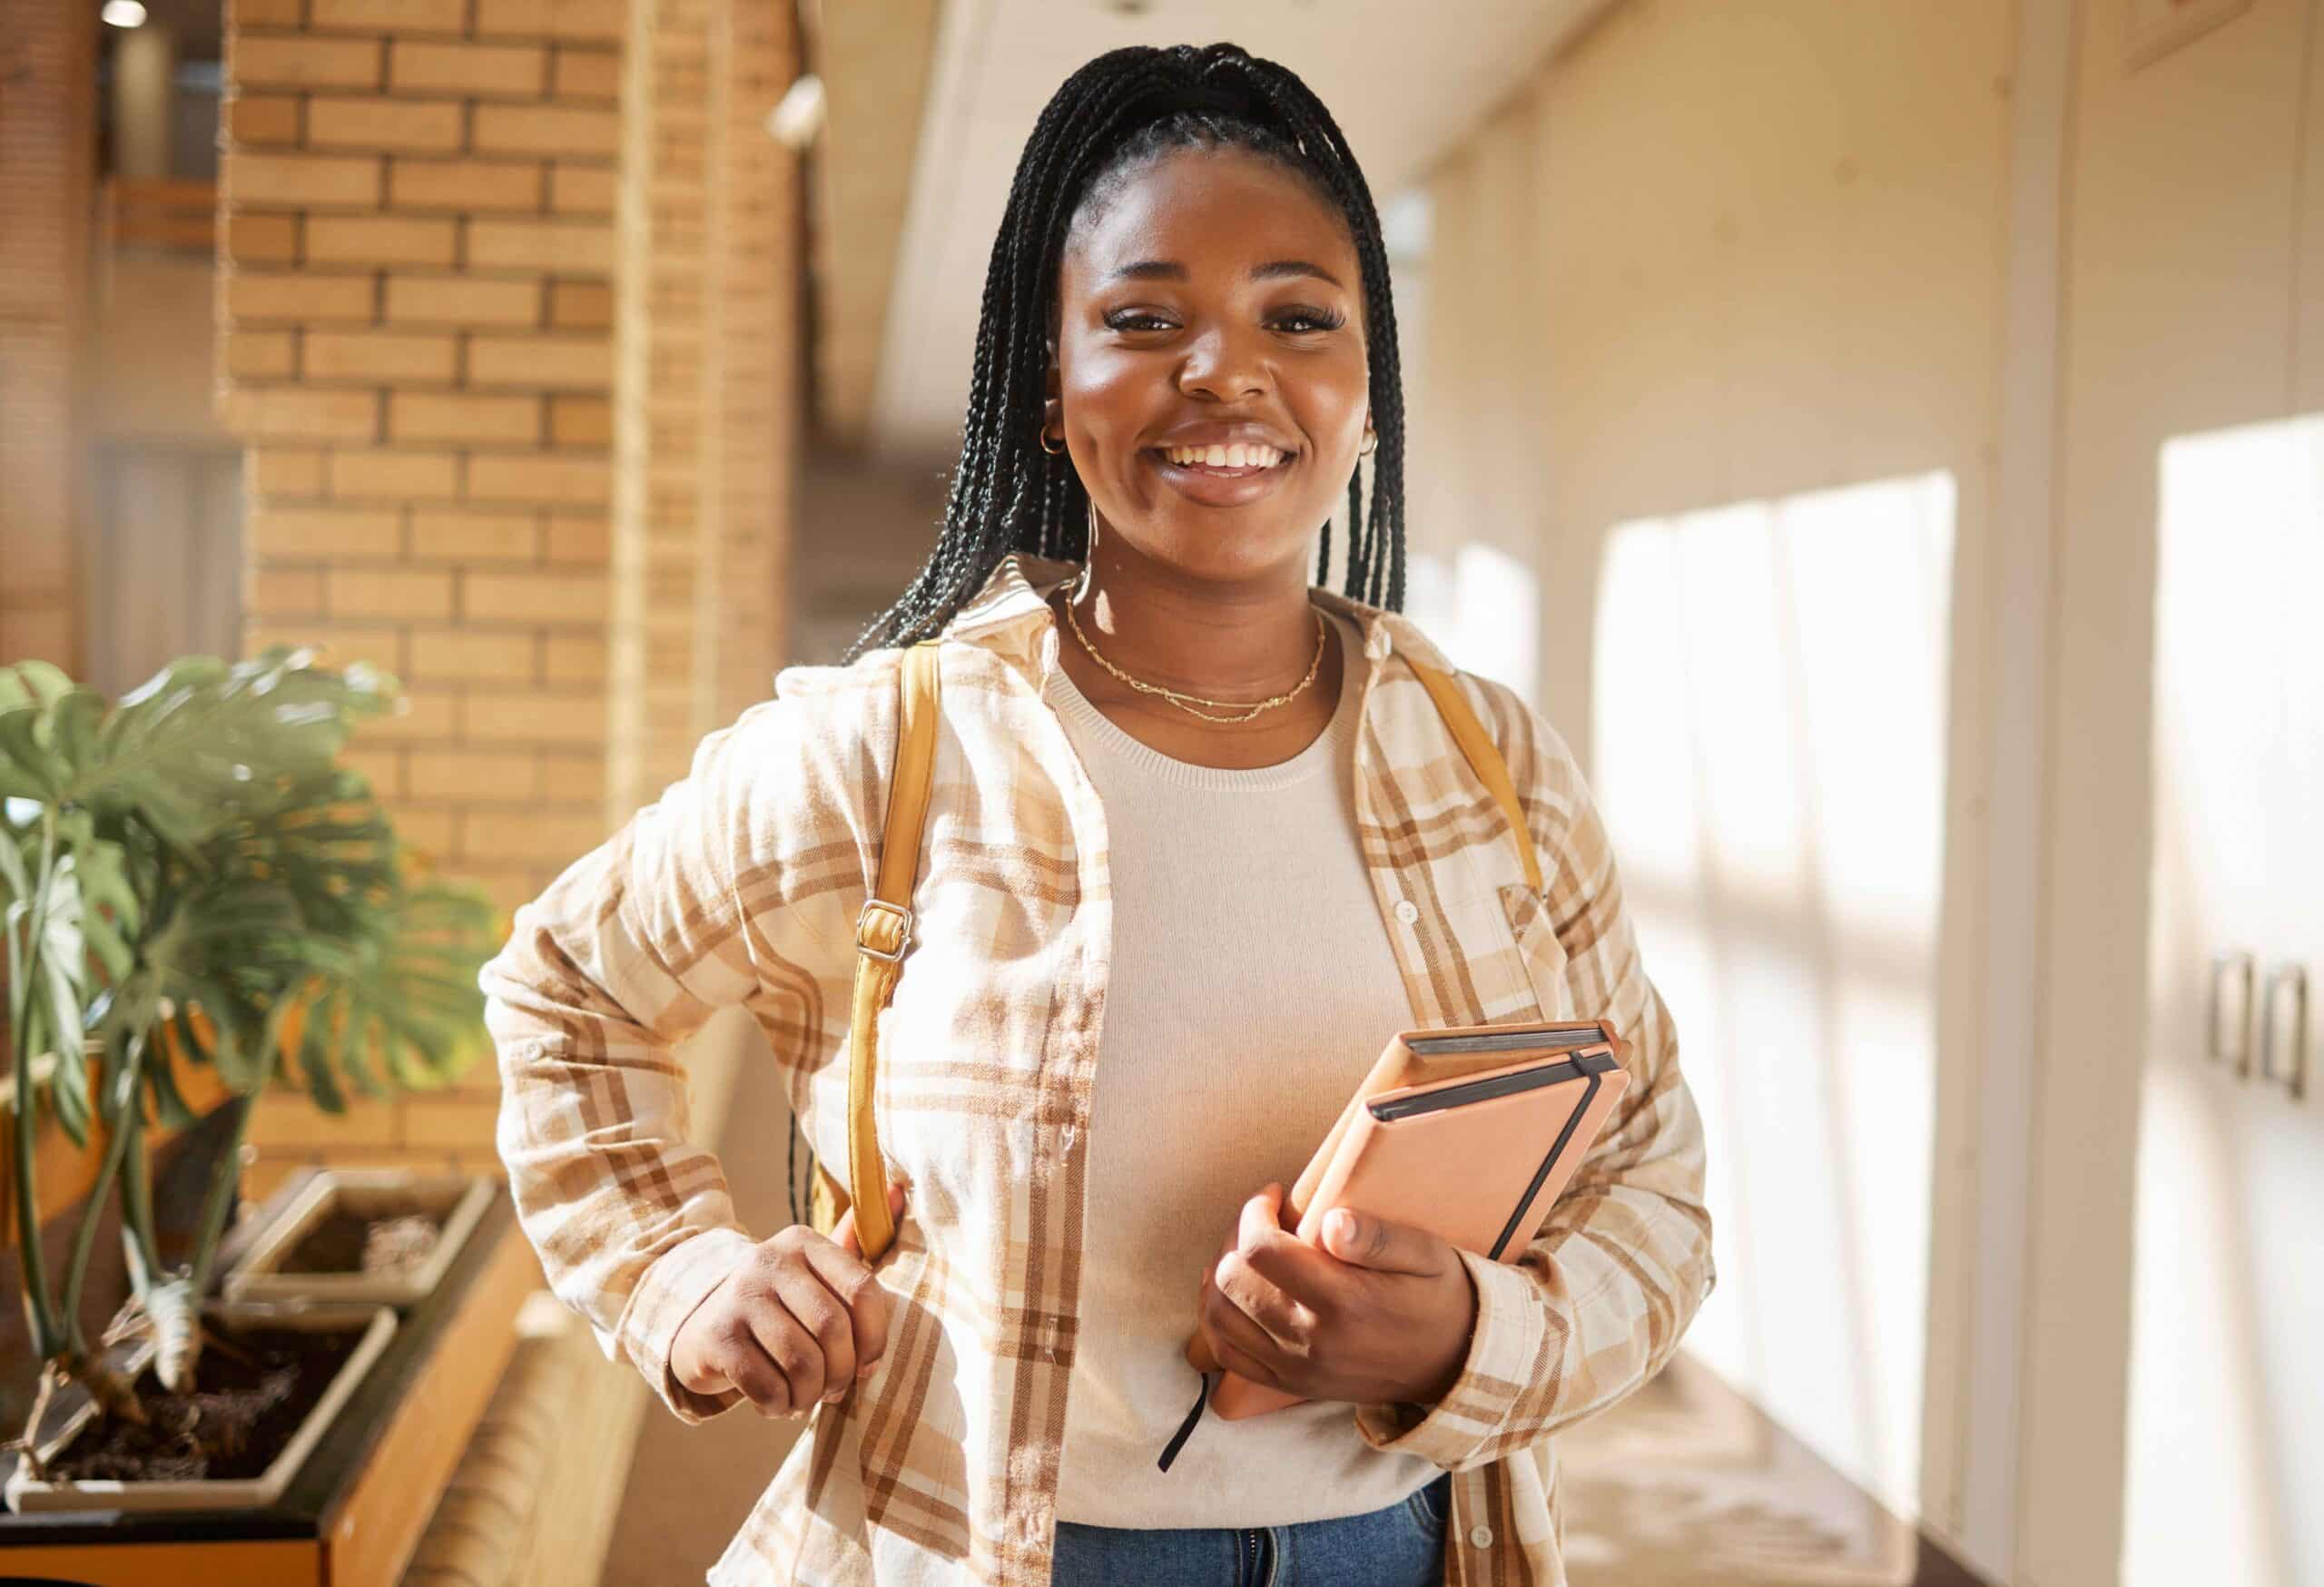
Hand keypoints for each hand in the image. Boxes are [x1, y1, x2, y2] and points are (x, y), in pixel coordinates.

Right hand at [669, 1183, 905, 1416]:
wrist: (700, 1323)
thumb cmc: (779, 1303)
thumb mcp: (813, 1269)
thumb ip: (855, 1239)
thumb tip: (897, 1189)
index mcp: (803, 1242)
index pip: (862, 1289)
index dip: (875, 1337)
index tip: (868, 1364)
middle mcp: (770, 1261)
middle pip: (833, 1328)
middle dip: (841, 1372)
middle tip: (834, 1390)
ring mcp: (739, 1297)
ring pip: (801, 1362)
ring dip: (811, 1394)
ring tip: (806, 1398)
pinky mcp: (716, 1337)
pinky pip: (766, 1385)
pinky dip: (780, 1405)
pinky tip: (778, 1403)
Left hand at [1196, 1183, 1477, 1407]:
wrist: (1453, 1365)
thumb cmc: (1439, 1298)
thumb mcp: (1427, 1255)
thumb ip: (1378, 1237)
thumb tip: (1329, 1222)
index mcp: (1345, 1303)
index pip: (1262, 1250)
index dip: (1256, 1212)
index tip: (1276, 1195)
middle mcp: (1312, 1341)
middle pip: (1231, 1279)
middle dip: (1236, 1237)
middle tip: (1264, 1220)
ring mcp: (1296, 1368)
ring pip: (1219, 1317)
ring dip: (1221, 1275)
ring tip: (1249, 1252)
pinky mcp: (1289, 1385)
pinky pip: (1228, 1354)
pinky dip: (1220, 1318)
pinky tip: (1241, 1292)